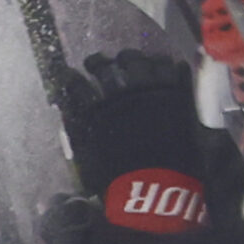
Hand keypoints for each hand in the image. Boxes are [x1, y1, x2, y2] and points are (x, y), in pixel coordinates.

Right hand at [59, 51, 212, 215]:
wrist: (156, 185)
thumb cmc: (116, 178)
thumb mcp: (87, 158)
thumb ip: (77, 134)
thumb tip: (67, 117)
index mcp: (97, 110)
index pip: (78, 86)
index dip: (71, 79)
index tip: (68, 74)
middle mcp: (122, 95)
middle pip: (107, 67)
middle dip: (98, 62)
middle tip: (97, 61)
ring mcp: (152, 92)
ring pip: (141, 61)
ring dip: (134, 58)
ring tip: (132, 59)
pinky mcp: (177, 96)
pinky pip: (176, 71)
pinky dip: (170, 66)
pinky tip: (167, 66)